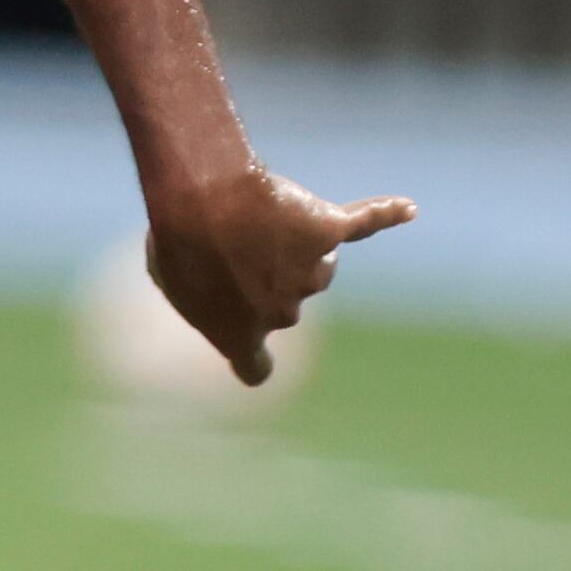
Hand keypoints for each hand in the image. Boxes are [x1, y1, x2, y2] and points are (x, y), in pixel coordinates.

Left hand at [143, 159, 413, 384]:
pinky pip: (363, 223)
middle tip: (221, 238)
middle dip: (259, 271)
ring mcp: (311, 274)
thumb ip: (194, 283)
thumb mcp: (166, 272)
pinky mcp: (328, 231)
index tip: (260, 362)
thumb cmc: (175, 240)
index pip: (254, 366)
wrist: (203, 204)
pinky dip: (383, 213)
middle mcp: (283, 314)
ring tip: (250, 215)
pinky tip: (404, 209)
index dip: (257, 361)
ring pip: (310, 259)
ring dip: (286, 240)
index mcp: (239, 335)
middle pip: (281, 295)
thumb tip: (215, 265)